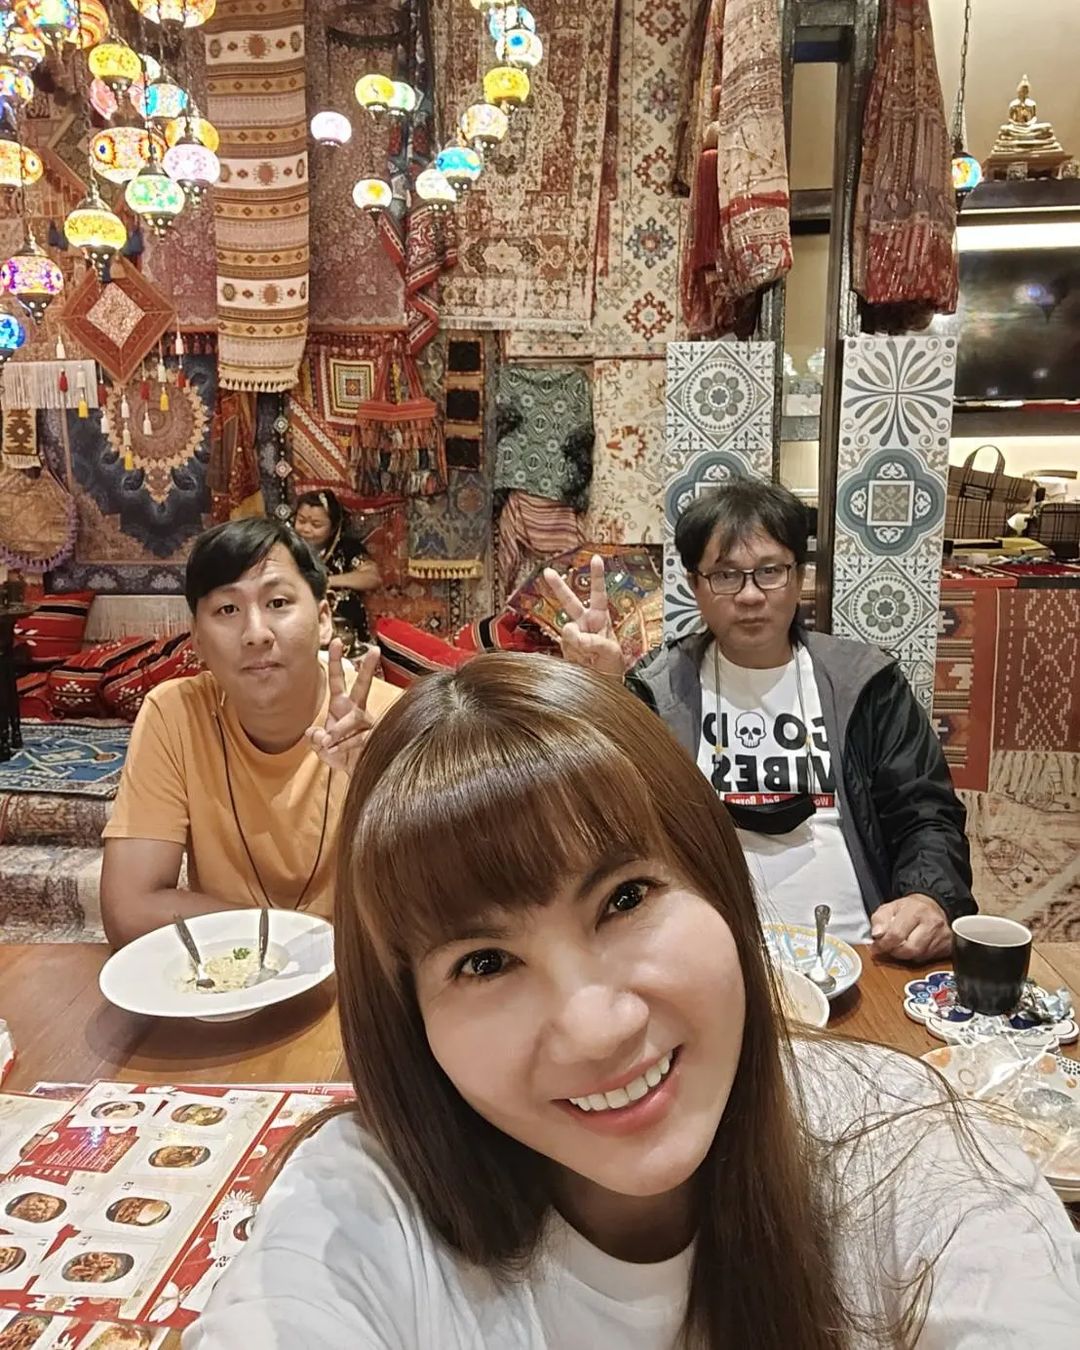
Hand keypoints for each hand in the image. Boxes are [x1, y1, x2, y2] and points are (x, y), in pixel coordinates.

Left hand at [305, 639, 379, 773]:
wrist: (357, 774)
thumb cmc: (342, 756)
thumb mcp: (322, 749)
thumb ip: (316, 740)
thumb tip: (316, 734)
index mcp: (342, 706)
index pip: (338, 680)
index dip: (337, 661)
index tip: (336, 640)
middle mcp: (357, 710)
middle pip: (362, 686)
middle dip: (367, 668)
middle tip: (374, 650)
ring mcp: (368, 723)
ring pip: (354, 717)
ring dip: (339, 730)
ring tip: (328, 742)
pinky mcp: (374, 737)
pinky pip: (357, 738)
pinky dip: (343, 746)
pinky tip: (336, 752)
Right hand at [540, 554, 624, 677]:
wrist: (602, 685)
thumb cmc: (612, 667)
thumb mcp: (610, 652)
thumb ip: (592, 640)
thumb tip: (571, 631)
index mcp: (600, 618)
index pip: (599, 594)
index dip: (597, 576)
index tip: (596, 558)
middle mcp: (585, 623)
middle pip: (570, 601)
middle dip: (558, 587)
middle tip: (548, 572)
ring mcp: (573, 635)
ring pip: (567, 631)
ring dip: (578, 644)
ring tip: (591, 657)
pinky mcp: (564, 647)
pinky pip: (563, 645)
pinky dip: (572, 654)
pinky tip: (582, 661)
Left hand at [869, 894, 951, 962]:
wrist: (932, 907)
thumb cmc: (910, 909)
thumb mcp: (890, 908)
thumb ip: (879, 920)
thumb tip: (877, 934)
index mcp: (916, 910)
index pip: (896, 934)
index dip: (883, 944)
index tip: (876, 947)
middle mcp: (932, 923)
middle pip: (909, 949)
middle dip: (895, 951)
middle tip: (889, 947)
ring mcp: (942, 936)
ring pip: (918, 956)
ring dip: (906, 955)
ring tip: (901, 945)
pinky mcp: (948, 946)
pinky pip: (928, 959)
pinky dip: (917, 957)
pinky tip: (914, 947)